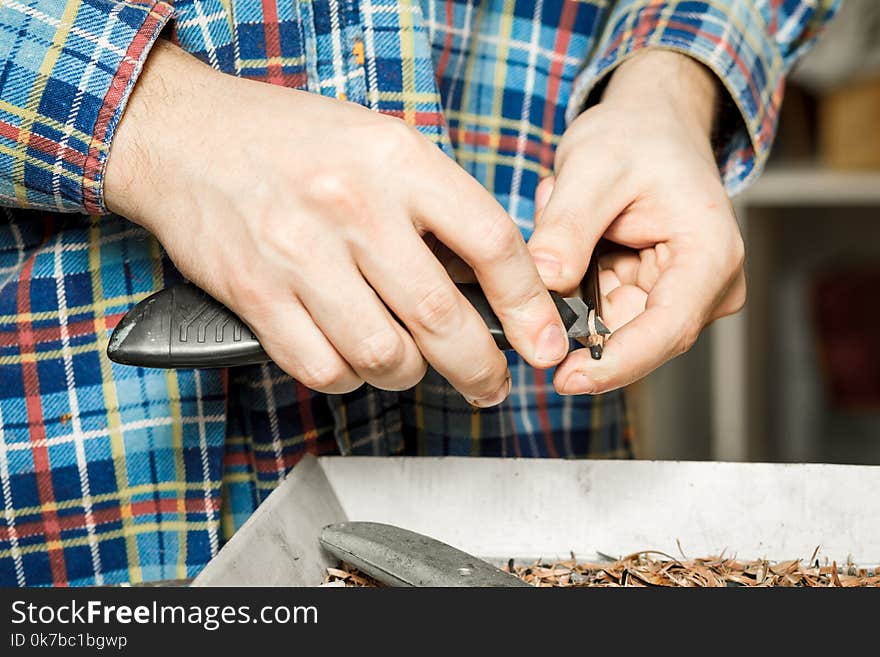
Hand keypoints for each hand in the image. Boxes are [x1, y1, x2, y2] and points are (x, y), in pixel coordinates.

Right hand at [104, 41, 569, 404]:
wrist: (184, 135)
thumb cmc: (290, 141)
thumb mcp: (378, 144)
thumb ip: (434, 206)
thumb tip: (489, 281)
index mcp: (397, 161)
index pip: (491, 243)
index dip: (529, 305)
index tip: (545, 342)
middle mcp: (352, 207)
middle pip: (441, 317)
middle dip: (481, 368)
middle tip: (491, 384)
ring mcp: (300, 255)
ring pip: (383, 356)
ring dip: (408, 374)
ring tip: (410, 363)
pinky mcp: (255, 295)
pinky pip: (322, 368)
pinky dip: (348, 377)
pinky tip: (351, 358)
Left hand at [527, 50, 745, 394]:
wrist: (650, 125)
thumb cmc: (636, 137)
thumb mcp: (593, 167)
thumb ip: (567, 227)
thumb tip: (543, 283)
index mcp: (709, 256)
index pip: (666, 331)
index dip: (614, 364)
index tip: (565, 378)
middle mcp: (703, 287)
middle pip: (632, 337)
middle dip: (574, 308)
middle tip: (543, 246)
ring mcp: (676, 296)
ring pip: (605, 325)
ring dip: (569, 280)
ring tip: (563, 213)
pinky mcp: (647, 297)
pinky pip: (596, 309)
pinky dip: (572, 275)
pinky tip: (571, 225)